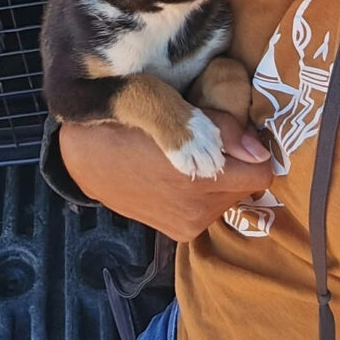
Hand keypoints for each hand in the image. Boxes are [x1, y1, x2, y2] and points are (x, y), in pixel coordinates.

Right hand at [59, 110, 271, 241]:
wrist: (79, 157)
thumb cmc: (120, 120)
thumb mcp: (164, 107)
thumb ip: (218, 127)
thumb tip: (260, 151)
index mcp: (195, 181)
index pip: (260, 171)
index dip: (251, 144)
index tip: (235, 128)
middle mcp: (197, 213)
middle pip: (246, 183)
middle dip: (236, 159)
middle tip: (209, 134)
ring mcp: (186, 227)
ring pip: (229, 194)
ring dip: (220, 173)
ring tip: (192, 148)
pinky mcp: (177, 232)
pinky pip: (210, 205)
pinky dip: (204, 186)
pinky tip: (181, 167)